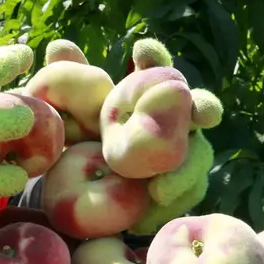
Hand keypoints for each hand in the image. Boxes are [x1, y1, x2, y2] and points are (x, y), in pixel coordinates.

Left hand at [39, 38, 223, 235]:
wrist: (83, 186)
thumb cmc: (85, 135)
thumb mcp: (71, 111)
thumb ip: (68, 80)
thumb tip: (58, 47)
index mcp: (149, 92)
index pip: (157, 67)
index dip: (154, 57)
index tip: (141, 48)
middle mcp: (175, 118)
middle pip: (198, 108)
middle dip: (204, 107)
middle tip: (205, 113)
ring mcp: (184, 153)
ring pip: (198, 157)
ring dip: (185, 172)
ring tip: (160, 190)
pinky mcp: (182, 186)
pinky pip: (189, 194)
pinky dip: (173, 204)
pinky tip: (151, 216)